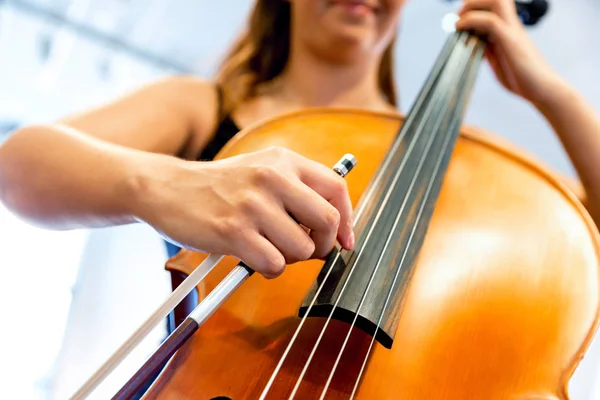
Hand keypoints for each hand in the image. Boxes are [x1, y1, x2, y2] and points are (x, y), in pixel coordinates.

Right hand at [139, 146, 354, 278]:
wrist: (167, 188)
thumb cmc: (219, 186)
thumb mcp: (261, 169)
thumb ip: (297, 190)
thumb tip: (335, 228)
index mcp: (283, 160)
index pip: (336, 188)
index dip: (348, 219)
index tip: (345, 240)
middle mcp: (272, 177)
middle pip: (327, 221)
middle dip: (323, 244)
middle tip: (307, 249)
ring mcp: (253, 205)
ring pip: (302, 249)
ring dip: (290, 258)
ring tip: (268, 247)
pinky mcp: (234, 231)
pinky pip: (275, 264)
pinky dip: (269, 268)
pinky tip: (253, 257)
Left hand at [455, 0, 562, 105]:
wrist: (542, 89)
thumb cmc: (522, 78)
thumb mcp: (499, 60)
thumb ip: (488, 49)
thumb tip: (473, 43)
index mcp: (509, 29)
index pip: (492, 6)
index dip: (473, 8)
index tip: (458, 22)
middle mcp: (512, 25)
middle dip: (472, 2)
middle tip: (458, 18)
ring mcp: (512, 30)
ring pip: (496, 1)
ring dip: (472, 6)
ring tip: (459, 21)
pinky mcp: (511, 40)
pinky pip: (491, 21)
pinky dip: (472, 20)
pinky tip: (460, 28)